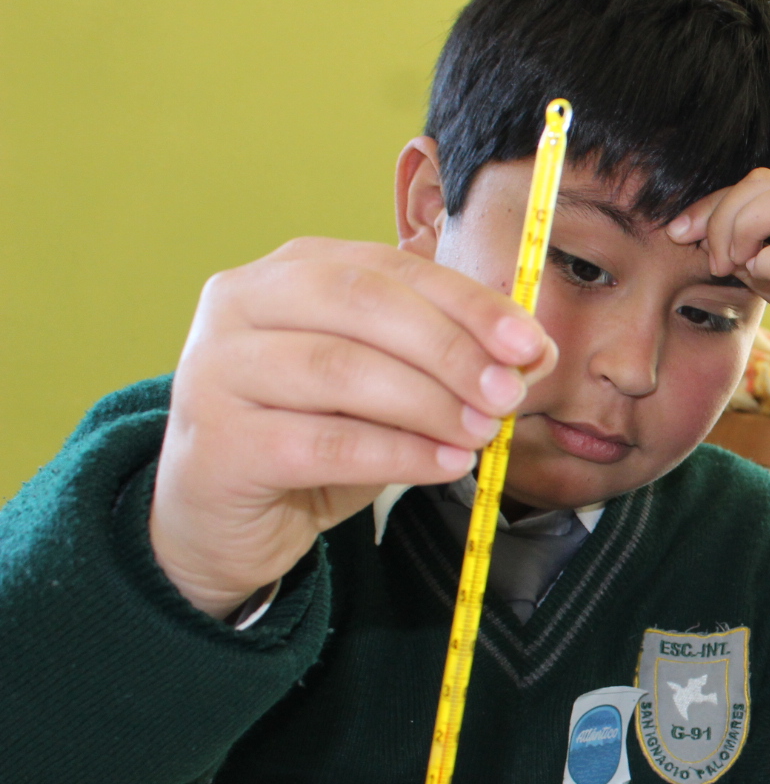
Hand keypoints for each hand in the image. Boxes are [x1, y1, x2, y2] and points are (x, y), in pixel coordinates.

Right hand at [151, 238, 556, 617]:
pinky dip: (397, 454)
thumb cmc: (311, 436)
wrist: (220, 516)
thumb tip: (536, 354)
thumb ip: (451, 362)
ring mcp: (218, 369)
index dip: (468, 302)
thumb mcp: (388, 390)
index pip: (391, 267)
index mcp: (291, 271)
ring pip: (341, 370)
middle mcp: (242, 303)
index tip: (530, 343)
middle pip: (363, 305)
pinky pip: (323, 443)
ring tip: (482, 434)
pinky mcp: (218, 442)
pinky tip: (445, 465)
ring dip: (429, 403)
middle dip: (451, 349)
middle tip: (508, 393)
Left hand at [664, 169, 769, 349]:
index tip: (681, 232)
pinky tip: (761, 276)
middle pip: (767, 183)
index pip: (762, 182)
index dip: (714, 202)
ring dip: (742, 231)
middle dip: (722, 215)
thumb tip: (706, 241)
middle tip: (711, 258)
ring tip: (732, 265)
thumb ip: (754, 257)